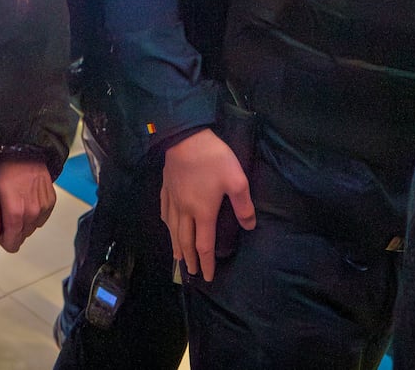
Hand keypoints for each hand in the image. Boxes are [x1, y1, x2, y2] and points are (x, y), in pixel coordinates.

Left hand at [0, 159, 56, 252]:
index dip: (4, 240)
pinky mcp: (51, 202)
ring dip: (24, 222)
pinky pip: (41, 218)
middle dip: (13, 230)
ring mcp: (44, 208)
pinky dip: (34, 214)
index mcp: (16, 213)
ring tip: (17, 203)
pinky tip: (27, 200)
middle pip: (22, 237)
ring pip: (32, 228)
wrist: (24, 150)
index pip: (13, 244)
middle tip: (6, 213)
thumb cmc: (5, 169)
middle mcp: (33, 213)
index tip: (0, 231)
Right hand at [161, 128, 255, 282]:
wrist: (185, 137)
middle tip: (192, 272)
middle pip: (185, 241)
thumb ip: (243, 206)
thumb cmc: (213, 159)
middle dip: (190, 259)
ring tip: (178, 258)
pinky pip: (164, 212)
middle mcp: (185, 211)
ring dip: (176, 247)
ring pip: (172, 229)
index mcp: (203, 212)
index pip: (204, 245)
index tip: (208, 277)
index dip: (207, 263)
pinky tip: (168, 226)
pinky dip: (167, 225)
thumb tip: (249, 226)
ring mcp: (173, 199)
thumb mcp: (236, 180)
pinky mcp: (166, 187)